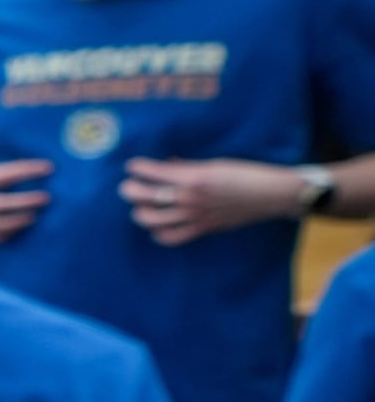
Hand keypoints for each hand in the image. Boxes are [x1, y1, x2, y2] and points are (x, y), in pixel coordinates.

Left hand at [119, 157, 303, 245]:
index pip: (152, 172)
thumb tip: (167, 164)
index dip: (136, 167)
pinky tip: (158, 226)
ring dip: (140, 211)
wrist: (271, 195)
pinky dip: (158, 233)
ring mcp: (194, 216)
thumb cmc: (245, 174)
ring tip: (142, 206)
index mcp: (193, 177)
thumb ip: (187, 167)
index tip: (133, 165)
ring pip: (150, 219)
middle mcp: (189, 198)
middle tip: (130, 186)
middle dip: (130, 189)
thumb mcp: (214, 163)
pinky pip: (170, 237)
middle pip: (143, 196)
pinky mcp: (202, 229)